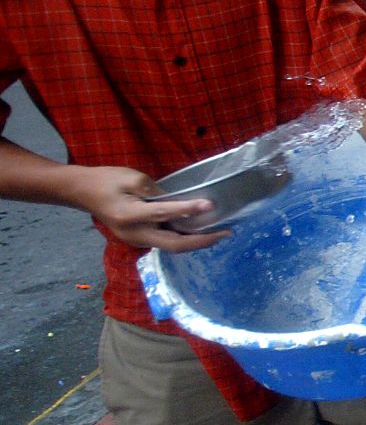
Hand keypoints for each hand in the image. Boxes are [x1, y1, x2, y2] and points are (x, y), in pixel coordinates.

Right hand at [75, 166, 226, 251]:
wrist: (80, 191)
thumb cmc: (106, 180)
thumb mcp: (132, 178)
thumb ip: (157, 192)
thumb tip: (180, 203)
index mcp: (130, 215)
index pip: (166, 214)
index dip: (189, 210)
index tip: (210, 205)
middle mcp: (134, 234)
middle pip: (174, 244)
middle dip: (202, 240)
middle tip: (226, 233)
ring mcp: (134, 239)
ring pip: (170, 246)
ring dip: (195, 242)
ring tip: (218, 233)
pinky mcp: (136, 239)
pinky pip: (163, 242)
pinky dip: (182, 238)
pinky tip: (197, 232)